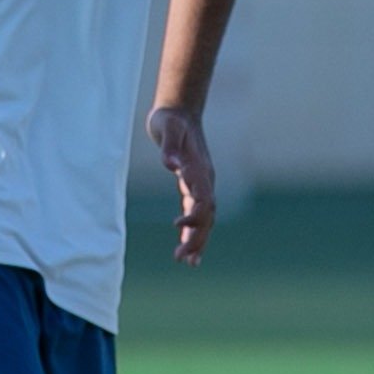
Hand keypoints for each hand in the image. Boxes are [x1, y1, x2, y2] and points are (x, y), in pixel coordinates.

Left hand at [147, 105, 217, 263]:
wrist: (178, 111)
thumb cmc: (171, 118)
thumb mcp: (167, 126)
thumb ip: (169, 145)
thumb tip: (170, 163)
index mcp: (200, 169)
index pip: (203, 199)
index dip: (194, 216)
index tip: (177, 226)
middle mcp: (204, 180)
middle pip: (207, 215)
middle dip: (197, 238)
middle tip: (184, 259)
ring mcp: (200, 184)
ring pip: (205, 219)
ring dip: (197, 240)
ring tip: (188, 262)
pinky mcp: (191, 187)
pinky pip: (196, 215)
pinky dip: (192, 232)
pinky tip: (186, 248)